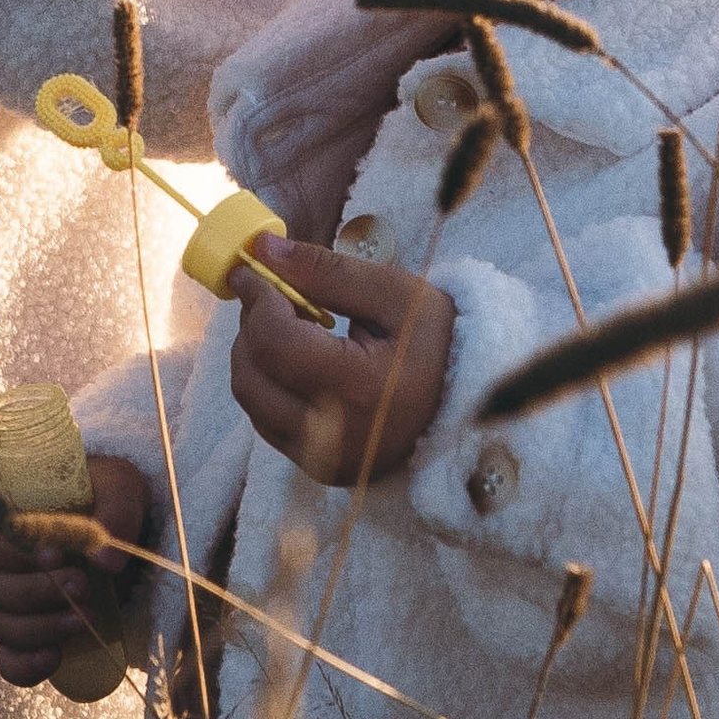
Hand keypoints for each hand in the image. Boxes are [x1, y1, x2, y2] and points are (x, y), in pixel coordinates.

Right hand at [0, 455, 152, 686]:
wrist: (123, 536)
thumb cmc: (109, 500)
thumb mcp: (121, 486)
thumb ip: (116, 510)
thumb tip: (104, 558)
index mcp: (2, 514)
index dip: (7, 550)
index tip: (56, 554)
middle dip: (32, 591)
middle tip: (82, 585)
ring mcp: (7, 602)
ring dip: (38, 625)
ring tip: (86, 617)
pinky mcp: (27, 635)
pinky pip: (7, 661)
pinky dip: (25, 665)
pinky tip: (55, 657)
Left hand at [229, 240, 455, 485]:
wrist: (469, 402)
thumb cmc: (438, 342)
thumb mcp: (394, 293)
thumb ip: (326, 270)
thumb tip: (262, 248)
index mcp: (360, 390)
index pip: (274, 342)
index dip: (256, 299)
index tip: (254, 270)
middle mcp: (334, 438)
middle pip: (249, 374)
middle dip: (253, 327)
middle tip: (279, 296)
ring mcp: (322, 460)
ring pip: (249, 400)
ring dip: (255, 355)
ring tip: (294, 327)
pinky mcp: (317, 470)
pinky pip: (264, 421)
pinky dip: (268, 384)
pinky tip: (300, 361)